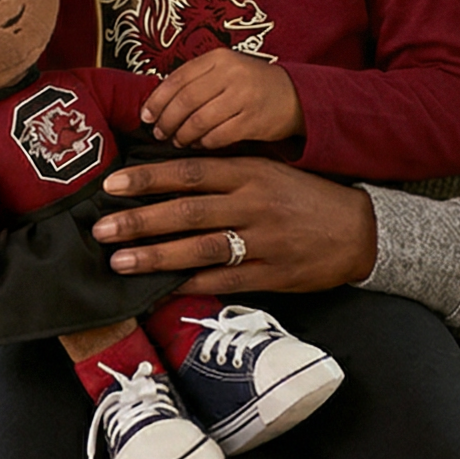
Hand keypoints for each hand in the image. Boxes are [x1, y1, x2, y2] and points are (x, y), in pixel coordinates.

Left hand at [92, 154, 377, 294]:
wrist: (358, 229)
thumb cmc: (305, 196)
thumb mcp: (270, 169)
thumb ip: (226, 172)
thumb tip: (170, 176)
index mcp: (250, 172)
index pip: (189, 173)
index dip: (147, 179)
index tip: (112, 185)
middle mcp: (252, 203)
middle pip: (186, 212)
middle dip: (139, 221)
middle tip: (101, 229)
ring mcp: (261, 242)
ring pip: (198, 248)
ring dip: (155, 256)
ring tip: (119, 261)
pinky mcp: (271, 275)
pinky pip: (222, 281)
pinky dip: (189, 284)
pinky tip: (161, 288)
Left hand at [140, 48, 303, 147]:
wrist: (296, 96)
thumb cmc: (253, 85)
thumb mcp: (227, 70)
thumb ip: (197, 80)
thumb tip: (158, 104)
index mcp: (220, 58)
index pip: (178, 78)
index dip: (157, 99)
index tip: (146, 116)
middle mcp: (231, 74)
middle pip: (185, 100)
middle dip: (167, 120)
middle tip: (159, 133)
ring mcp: (244, 97)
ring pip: (199, 120)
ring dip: (183, 134)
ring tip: (178, 140)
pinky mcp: (253, 120)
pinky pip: (218, 136)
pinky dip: (203, 144)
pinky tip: (199, 145)